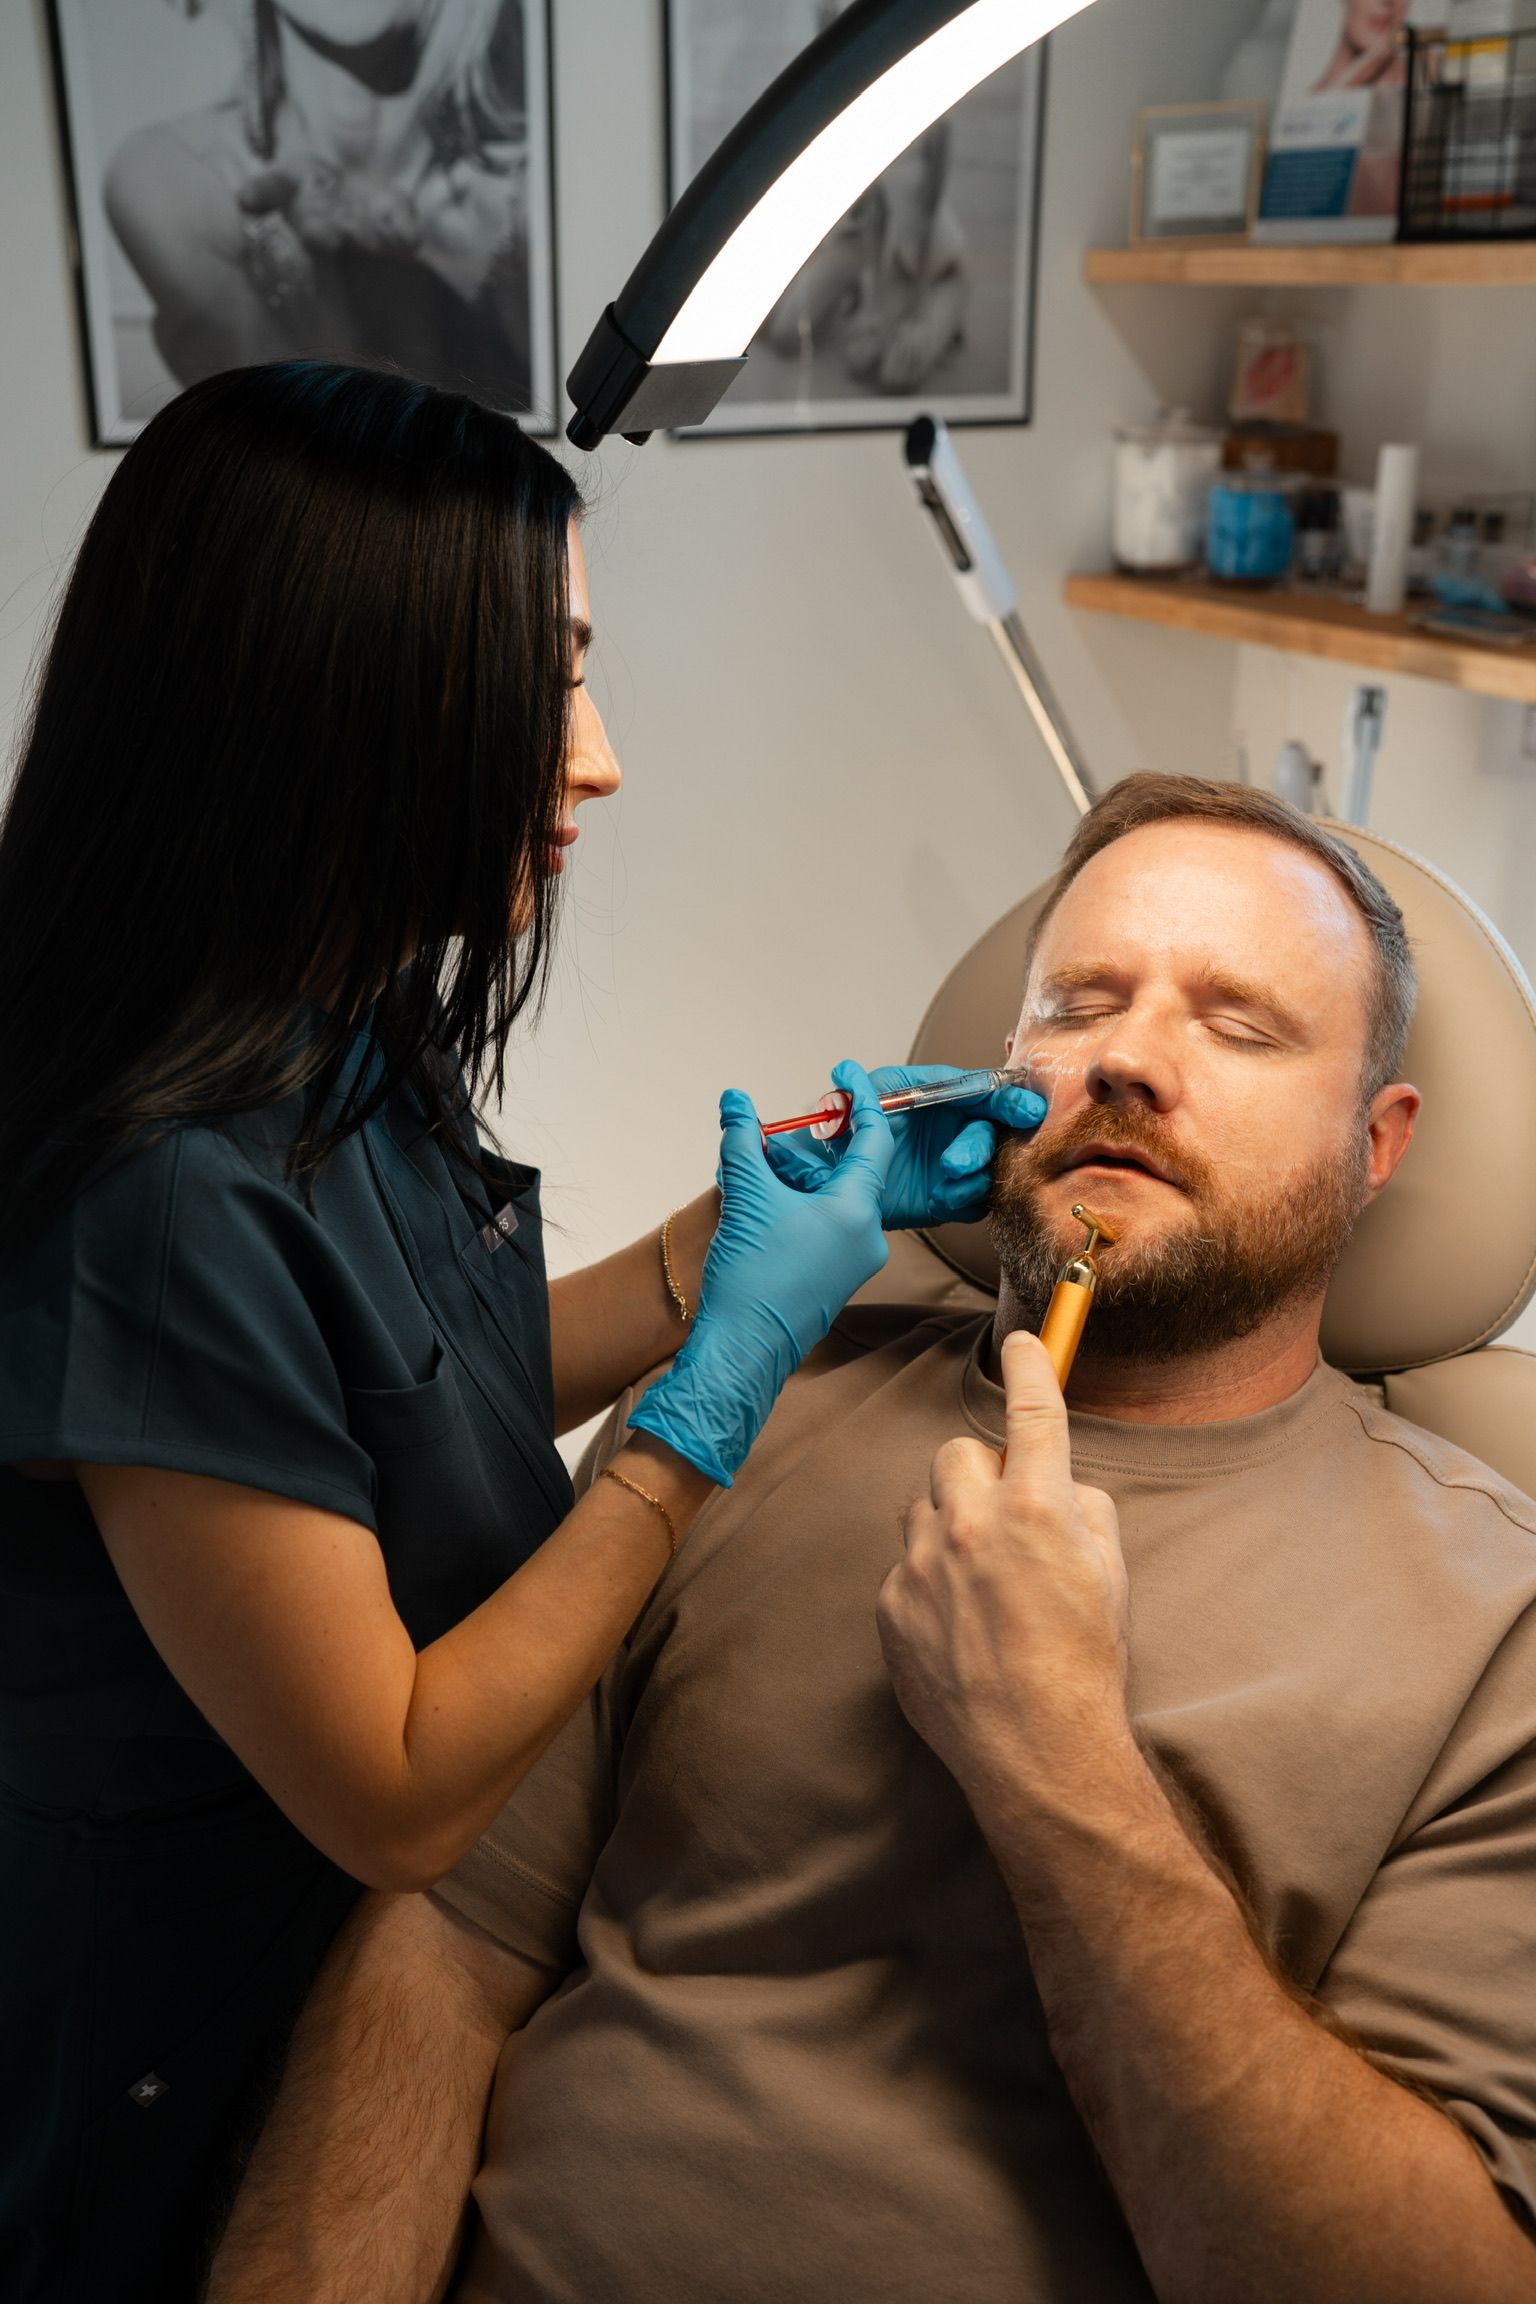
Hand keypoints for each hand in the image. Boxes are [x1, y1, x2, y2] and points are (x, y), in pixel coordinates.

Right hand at [629, 1065, 892, 1485]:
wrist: (742, 1350)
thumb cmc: (751, 1278)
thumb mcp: (746, 1197)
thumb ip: (743, 1141)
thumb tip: (735, 1101)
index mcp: (856, 1211)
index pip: (873, 1141)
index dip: (861, 1102)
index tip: (847, 1074)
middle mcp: (867, 1238)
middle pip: (854, 1173)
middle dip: (821, 1147)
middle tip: (788, 1130)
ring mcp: (855, 1264)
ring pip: (839, 1203)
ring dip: (808, 1181)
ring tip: (767, 1170)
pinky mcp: (836, 1283)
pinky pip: (830, 1230)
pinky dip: (807, 1209)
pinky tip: (771, 1208)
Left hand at [763, 1061, 1044, 1229]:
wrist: (839, 1186)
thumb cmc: (848, 1134)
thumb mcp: (852, 1106)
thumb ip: (858, 1089)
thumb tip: (843, 1070)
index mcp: (939, 1098)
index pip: (983, 1093)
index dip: (1008, 1100)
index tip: (1027, 1110)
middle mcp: (952, 1129)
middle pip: (990, 1133)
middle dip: (978, 1147)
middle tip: (954, 1163)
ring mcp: (953, 1166)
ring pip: (989, 1169)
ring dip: (972, 1177)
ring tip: (943, 1183)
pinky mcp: (949, 1199)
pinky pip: (976, 1202)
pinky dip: (964, 1200)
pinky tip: (941, 1199)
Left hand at [876, 1330, 1128, 1809]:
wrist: (1038, 1752)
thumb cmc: (1085, 1665)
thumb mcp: (1112, 1576)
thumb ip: (1083, 1511)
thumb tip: (1059, 1485)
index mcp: (1039, 1509)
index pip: (1033, 1410)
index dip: (1032, 1364)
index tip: (1025, 1342)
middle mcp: (973, 1524)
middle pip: (959, 1452)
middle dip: (984, 1472)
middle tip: (1006, 1516)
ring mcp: (924, 1565)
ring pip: (925, 1506)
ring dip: (951, 1525)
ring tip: (983, 1584)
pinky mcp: (891, 1605)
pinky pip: (906, 1566)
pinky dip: (929, 1580)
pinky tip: (960, 1625)